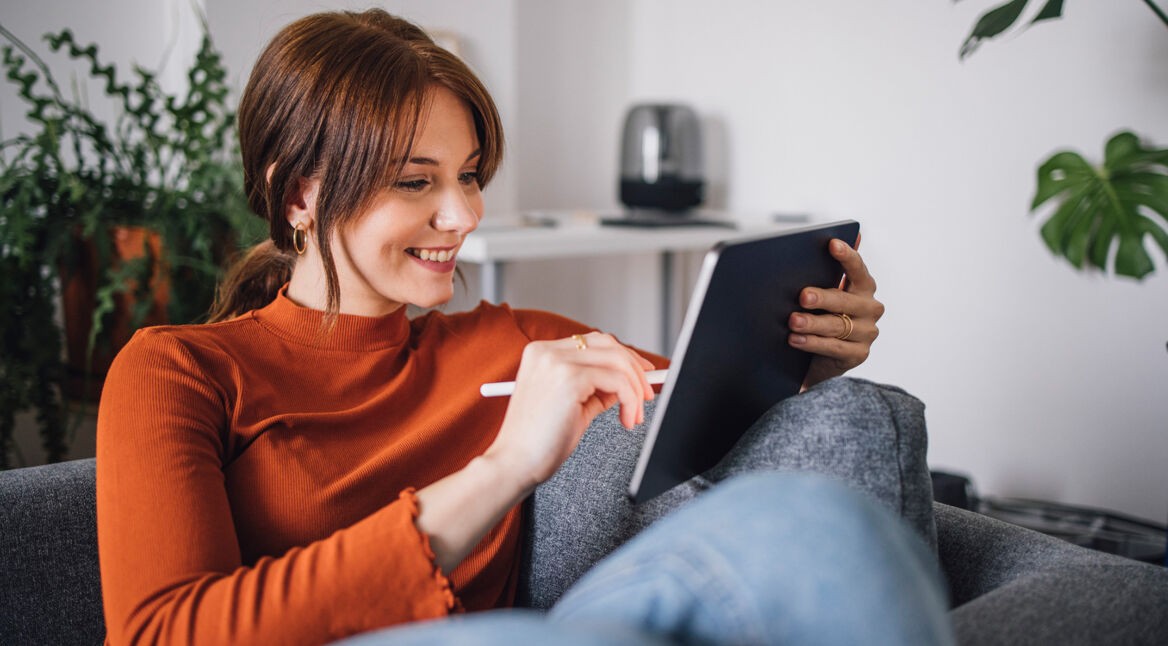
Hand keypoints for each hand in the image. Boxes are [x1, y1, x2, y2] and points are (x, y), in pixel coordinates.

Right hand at [485, 332, 655, 491]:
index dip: (622, 357)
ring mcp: (557, 362)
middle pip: (608, 344)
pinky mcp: (570, 378)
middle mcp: (547, 351)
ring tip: (635, 414)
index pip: (592, 342)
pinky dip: (630, 400)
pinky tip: (627, 420)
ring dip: (636, 388)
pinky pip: (617, 382)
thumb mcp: (572, 406)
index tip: (641, 375)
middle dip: (635, 368)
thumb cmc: (538, 442)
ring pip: (617, 361)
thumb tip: (627, 383)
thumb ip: (596, 389)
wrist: (514, 464)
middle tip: (647, 394)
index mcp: (541, 353)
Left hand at [789, 238, 883, 388]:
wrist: (821, 358)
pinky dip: (813, 343)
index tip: (832, 244)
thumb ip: (824, 273)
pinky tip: (796, 339)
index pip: (858, 269)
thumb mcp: (823, 296)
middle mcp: (870, 308)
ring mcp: (867, 332)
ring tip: (793, 321)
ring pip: (837, 325)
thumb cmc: (822, 317)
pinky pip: (834, 347)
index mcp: (864, 287)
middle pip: (845, 300)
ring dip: (813, 323)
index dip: (847, 256)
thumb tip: (816, 250)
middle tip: (803, 296)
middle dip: (822, 297)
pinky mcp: (859, 354)